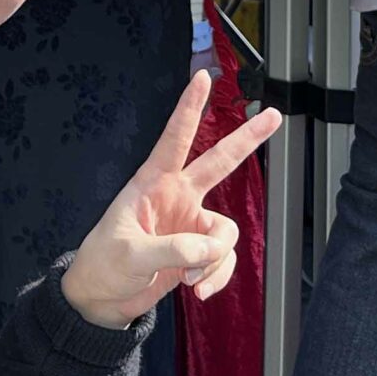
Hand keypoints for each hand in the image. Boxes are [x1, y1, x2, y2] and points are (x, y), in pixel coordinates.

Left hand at [62, 73, 279, 326]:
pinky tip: (198, 290)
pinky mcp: (198, 252)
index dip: (190, 108)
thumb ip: (173, 250)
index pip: (174, 138)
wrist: (103, 298)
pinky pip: (223, 259)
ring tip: (191, 280)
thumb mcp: (131, 255)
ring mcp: (190, 223)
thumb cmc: (104, 265)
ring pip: (226, 232)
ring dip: (215, 261)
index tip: (202, 77)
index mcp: (152, 184)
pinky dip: (216, 277)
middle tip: (273, 115)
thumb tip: (210, 250)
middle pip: (219, 162)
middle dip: (248, 139)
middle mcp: (177, 196)